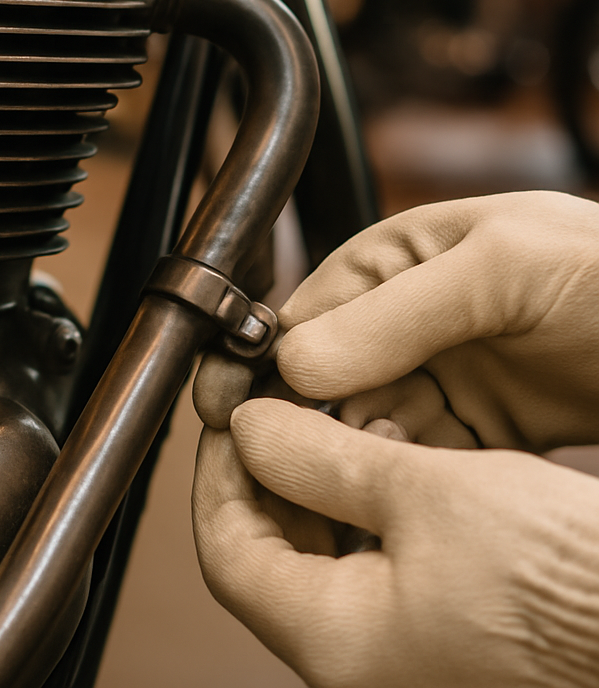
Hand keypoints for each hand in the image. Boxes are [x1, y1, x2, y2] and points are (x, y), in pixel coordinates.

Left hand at [193, 398, 598, 687]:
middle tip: (274, 411)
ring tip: (332, 426)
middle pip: (265, 559)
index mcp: (337, 643)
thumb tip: (249, 428)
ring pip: (313, 561)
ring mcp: (395, 657)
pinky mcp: (431, 636)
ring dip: (311, 488)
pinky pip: (363, 570)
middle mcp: (357, 664)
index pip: (226, 554)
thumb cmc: (566, 579)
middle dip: (263, 476)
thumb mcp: (427, 492)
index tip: (230, 417)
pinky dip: (357, 513)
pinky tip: (383, 463)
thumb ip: (320, 459)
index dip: (217, 474)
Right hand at [272, 191, 598, 450]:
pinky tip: (404, 490)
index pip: (310, 310)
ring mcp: (444, 372)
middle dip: (312, 418)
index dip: (273, 360)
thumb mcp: (500, 268)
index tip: (246, 410)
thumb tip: (296, 361)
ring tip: (360, 477)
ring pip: (367, 421)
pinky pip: (419, 454)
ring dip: (356, 451)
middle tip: (301, 460)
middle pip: (328, 375)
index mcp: (399, 256)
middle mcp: (409, 316)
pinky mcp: (479, 425)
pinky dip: (403, 474)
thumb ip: (396, 313)